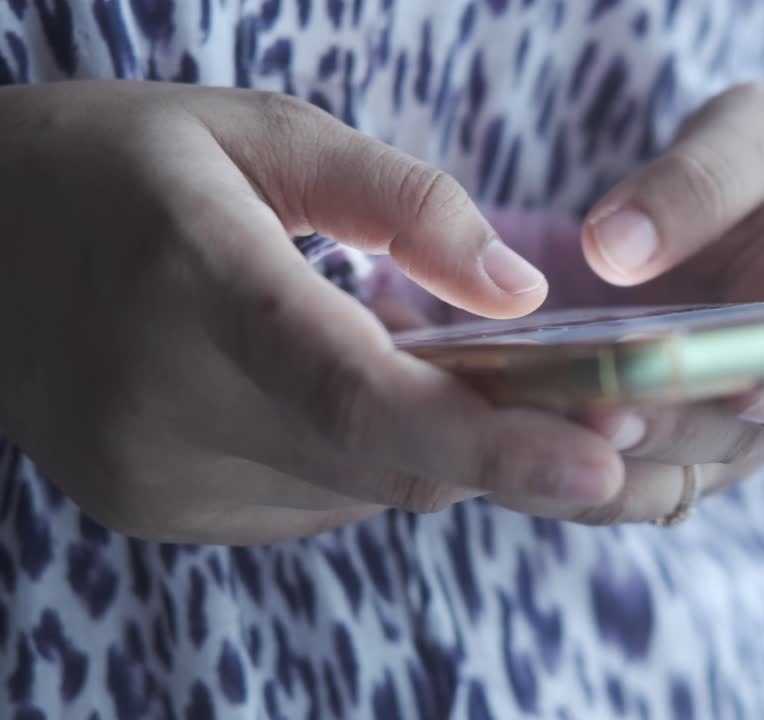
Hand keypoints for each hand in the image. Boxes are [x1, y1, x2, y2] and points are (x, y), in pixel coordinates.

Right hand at [0, 81, 623, 543]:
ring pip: (362, 490)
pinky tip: (356, 393)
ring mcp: (152, 474)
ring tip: (454, 372)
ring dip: (433, 442)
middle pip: (384, 461)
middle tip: (591, 407)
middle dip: (502, 446)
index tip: (600, 458)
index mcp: (193, 280)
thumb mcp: (264, 131)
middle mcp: (162, 401)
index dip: (490, 440)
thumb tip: (519, 294)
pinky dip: (367, 457)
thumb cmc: (124, 165)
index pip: (358, 393)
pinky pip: (316, 501)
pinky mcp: (157, 508)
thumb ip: (402, 201)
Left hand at [487, 82, 763, 523]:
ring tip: (522, 426)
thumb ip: (705, 177)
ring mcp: (700, 445)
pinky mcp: (632, 453)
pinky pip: (585, 474)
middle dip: (664, 430)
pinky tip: (482, 424)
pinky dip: (537, 459)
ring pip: (646, 481)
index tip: (753, 386)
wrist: (752, 242)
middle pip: (724, 445)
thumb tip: (617, 248)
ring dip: (588, 463)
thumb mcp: (757, 140)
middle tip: (604, 409)